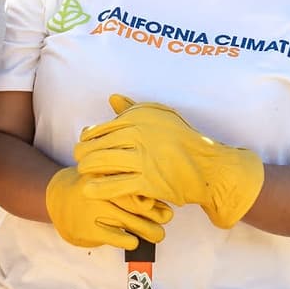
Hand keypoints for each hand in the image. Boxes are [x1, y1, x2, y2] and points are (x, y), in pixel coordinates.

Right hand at [45, 163, 169, 251]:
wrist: (57, 200)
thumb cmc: (94, 190)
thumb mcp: (110, 181)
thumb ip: (136, 191)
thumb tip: (167, 211)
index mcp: (107, 171)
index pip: (138, 184)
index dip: (155, 198)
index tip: (164, 205)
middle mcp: (100, 189)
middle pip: (137, 204)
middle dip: (157, 216)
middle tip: (165, 220)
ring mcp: (93, 208)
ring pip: (131, 222)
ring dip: (150, 231)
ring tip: (157, 234)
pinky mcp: (88, 228)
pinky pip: (117, 238)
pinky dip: (130, 241)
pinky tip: (133, 241)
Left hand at [79, 94, 263, 228]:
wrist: (209, 168)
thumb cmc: (183, 141)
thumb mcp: (161, 117)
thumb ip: (133, 109)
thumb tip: (112, 98)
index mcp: (139, 117)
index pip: (101, 128)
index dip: (88, 138)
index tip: (85, 145)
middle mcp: (139, 134)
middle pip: (96, 146)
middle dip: (84, 155)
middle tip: (81, 161)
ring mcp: (143, 158)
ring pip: (101, 164)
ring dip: (88, 170)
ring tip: (85, 174)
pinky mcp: (148, 182)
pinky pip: (115, 186)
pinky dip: (99, 189)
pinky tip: (90, 190)